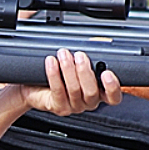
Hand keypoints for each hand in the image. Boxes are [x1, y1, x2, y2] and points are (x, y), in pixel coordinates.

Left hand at [7, 49, 121, 114]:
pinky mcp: (59, 107)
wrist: (35, 87)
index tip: (107, 72)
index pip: (113, 97)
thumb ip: (87, 58)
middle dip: (85, 71)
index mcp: (98, 92)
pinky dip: (54, 74)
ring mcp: (73, 107)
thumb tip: (94, 42)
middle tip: (79, 56)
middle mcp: (88, 102)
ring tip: (63, 54)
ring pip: (74, 90)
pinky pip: (58, 90)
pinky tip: (51, 62)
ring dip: (68, 69)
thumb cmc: (60, 73)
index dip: (113, 87)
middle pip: (92, 92)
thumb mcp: (76, 64)